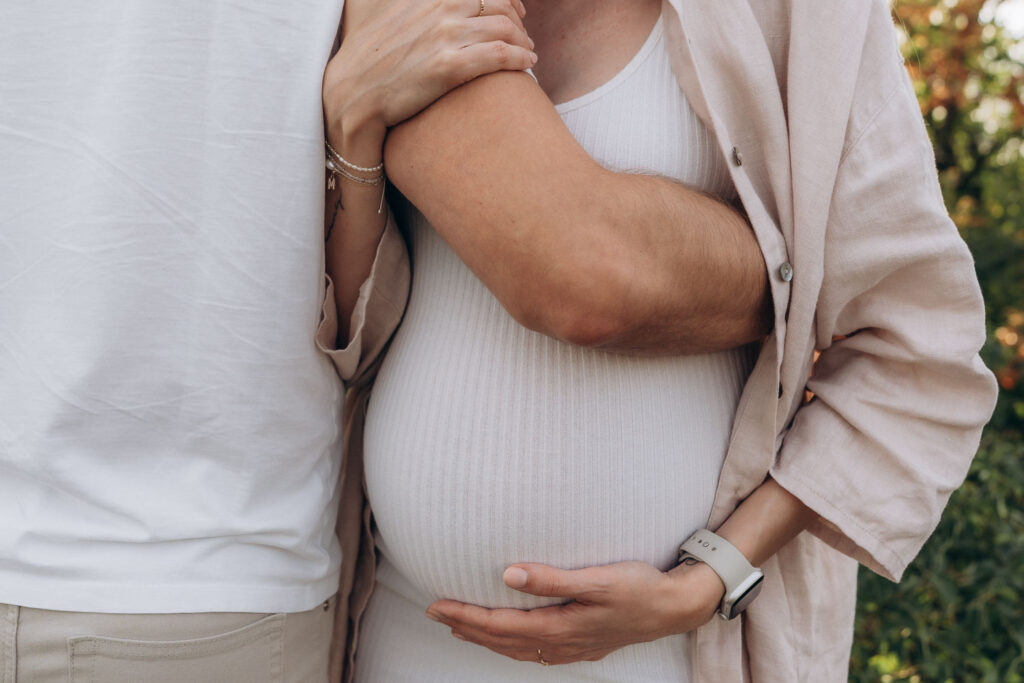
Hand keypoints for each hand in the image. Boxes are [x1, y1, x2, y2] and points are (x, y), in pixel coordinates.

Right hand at [323, 0, 535, 145]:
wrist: (352, 94)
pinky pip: (500, 55)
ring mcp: (446, 37)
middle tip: (524, 36)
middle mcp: (440, 9)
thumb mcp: (378, 11)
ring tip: (528, 52)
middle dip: (519, 21)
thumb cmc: (364, 57)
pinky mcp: (450, 68)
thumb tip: (405, 0)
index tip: (516, 11)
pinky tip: (527, 64)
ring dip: (523, 40)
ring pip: (505, 29)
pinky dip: (520, 57)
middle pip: (500, 6)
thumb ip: (402, 0)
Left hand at [425, 560, 724, 664]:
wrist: (675, 607)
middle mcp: (561, 643)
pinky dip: (513, 646)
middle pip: (502, 640)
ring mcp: (571, 648)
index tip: (438, 606)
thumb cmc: (639, 588)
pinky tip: (511, 640)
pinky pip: (536, 651)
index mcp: (559, 627)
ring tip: (461, 628)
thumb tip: (508, 574)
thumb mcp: (597, 579)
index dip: (465, 616)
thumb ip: (552, 579)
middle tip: (435, 613)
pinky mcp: (582, 644)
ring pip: (517, 649)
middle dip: (466, 627)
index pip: (499, 625)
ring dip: (486, 639)